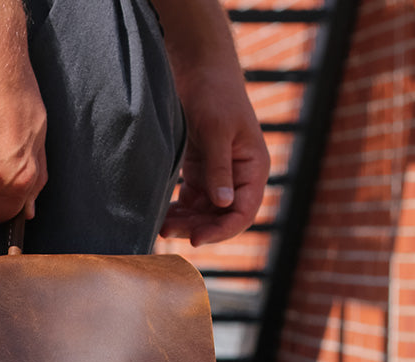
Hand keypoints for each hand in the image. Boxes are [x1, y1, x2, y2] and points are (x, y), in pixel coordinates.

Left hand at [154, 2, 269, 245]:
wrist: (197, 69)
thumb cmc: (213, 94)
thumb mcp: (216, 130)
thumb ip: (220, 168)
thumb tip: (224, 204)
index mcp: (253, 170)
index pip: (243, 213)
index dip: (222, 231)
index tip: (197, 239)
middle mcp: (238, 179)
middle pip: (220, 218)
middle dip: (197, 228)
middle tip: (169, 231)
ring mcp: (218, 178)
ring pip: (203, 214)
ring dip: (184, 223)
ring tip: (161, 226)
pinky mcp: (200, 174)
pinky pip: (190, 203)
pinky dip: (177, 212)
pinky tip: (161, 216)